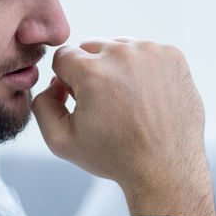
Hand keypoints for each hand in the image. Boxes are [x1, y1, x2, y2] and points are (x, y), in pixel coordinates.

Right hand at [32, 38, 215, 215]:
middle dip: (92, 71)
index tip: (83, 102)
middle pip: (91, 47)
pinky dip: (144, 69)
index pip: (64, 56)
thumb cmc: (115, 157)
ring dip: (118, 67)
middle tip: (106, 104)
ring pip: (120, 47)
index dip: (68, 81)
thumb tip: (53, 83)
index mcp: (93, 71)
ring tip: (129, 102)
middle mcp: (123, 54)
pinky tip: (148, 97)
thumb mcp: (61, 141)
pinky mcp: (173, 56)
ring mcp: (152, 52)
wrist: (166, 168)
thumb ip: (42, 105)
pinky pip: (147, 52)